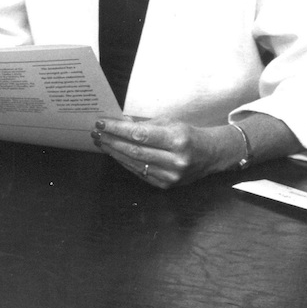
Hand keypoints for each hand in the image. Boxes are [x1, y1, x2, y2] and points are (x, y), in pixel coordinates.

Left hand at [91, 116, 232, 188]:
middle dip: (111, 141)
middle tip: (96, 133)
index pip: (140, 134)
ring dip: (114, 152)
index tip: (102, 123)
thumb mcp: (169, 122)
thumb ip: (143, 124)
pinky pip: (139, 173)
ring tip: (101, 142)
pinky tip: (114, 153)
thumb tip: (118, 122)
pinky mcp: (166, 185)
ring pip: (134, 163)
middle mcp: (175, 160)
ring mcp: (171, 175)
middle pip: (134, 150)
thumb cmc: (187, 134)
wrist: (210, 155)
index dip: (118, 129)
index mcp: (178, 139)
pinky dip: (124, 162)